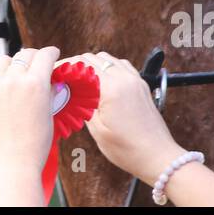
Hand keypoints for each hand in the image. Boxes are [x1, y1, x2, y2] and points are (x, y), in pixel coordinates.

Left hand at [0, 46, 58, 205]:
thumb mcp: (48, 117)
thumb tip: (49, 84)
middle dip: (32, 57)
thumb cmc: (33, 148)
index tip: (51, 53)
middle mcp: (14, 80)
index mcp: (36, 84)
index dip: (50, 52)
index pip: (44, 55)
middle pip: (23, 54)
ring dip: (10, 64)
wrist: (9, 166)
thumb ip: (47, 95)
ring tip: (13, 74)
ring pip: (2, 60)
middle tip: (34, 64)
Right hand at [72, 51, 183, 182]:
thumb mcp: (97, 131)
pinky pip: (121, 66)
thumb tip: (71, 92)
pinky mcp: (141, 85)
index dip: (65, 67)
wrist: (158, 157)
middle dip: (76, 65)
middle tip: (64, 78)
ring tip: (81, 80)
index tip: (55, 73)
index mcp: (112, 88)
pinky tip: (101, 82)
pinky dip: (108, 68)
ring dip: (92, 65)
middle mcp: (125, 78)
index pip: (82, 64)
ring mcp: (135, 80)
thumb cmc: (129, 149)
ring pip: (107, 58)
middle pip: (93, 58)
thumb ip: (83, 105)